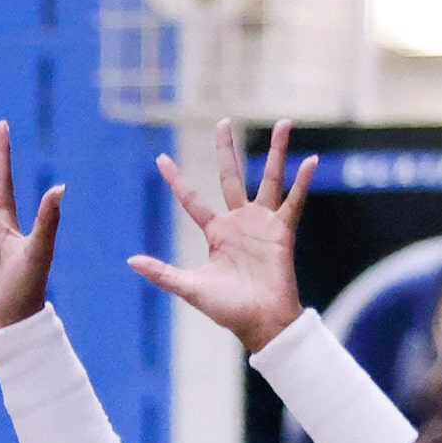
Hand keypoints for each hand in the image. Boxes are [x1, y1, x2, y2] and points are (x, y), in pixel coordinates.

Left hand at [128, 118, 314, 354]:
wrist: (260, 321)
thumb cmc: (227, 309)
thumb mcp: (190, 287)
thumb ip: (162, 273)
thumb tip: (131, 260)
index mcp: (216, 232)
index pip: (192, 199)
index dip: (177, 180)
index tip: (161, 158)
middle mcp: (239, 222)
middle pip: (231, 176)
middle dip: (226, 149)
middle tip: (222, 121)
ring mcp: (263, 223)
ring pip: (269, 178)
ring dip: (277, 151)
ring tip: (284, 122)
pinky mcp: (283, 231)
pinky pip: (294, 201)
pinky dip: (302, 182)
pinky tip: (310, 160)